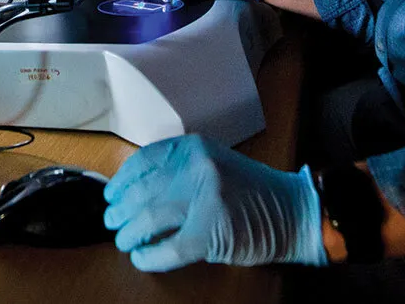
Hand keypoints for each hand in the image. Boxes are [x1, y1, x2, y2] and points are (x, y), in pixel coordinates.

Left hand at [103, 135, 325, 270]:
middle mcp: (196, 167)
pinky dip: (150, 256)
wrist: (292, 212)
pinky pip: (168, 247)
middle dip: (120, 211)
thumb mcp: (212, 164)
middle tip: (112, 222)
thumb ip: (178, 170)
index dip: (122, 181)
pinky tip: (142, 258)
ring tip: (125, 241)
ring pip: (149, 218)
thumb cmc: (250, 191)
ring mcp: (205, 198)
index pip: (143, 161)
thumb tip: (132, 190)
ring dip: (130, 234)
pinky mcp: (211, 231)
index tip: (111, 194)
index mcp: (193, 147)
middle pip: (142, 191)